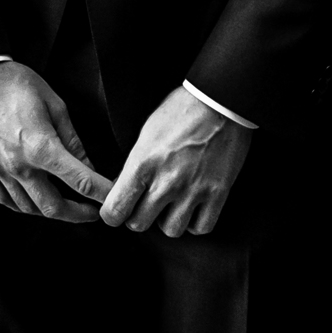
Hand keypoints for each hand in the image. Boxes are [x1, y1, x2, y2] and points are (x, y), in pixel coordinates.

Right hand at [0, 61, 113, 220]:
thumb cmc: (14, 83)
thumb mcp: (54, 104)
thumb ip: (72, 140)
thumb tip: (87, 165)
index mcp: (40, 146)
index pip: (80, 180)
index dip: (101, 193)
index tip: (112, 199)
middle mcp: (18, 164)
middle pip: (52, 206)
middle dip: (77, 214)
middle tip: (91, 211)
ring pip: (28, 208)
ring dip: (51, 211)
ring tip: (66, 205)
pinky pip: (5, 200)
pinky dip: (23, 207)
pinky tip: (33, 201)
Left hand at [101, 85, 252, 236]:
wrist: (219, 102)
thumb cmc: (180, 112)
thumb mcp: (146, 135)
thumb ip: (135, 165)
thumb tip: (122, 188)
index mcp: (142, 164)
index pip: (116, 209)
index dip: (112, 214)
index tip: (117, 211)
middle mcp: (166, 181)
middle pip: (139, 224)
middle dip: (138, 217)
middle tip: (144, 206)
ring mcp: (193, 190)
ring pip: (171, 230)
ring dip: (168, 221)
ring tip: (170, 206)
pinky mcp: (218, 193)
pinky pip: (201, 227)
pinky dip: (195, 222)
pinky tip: (193, 208)